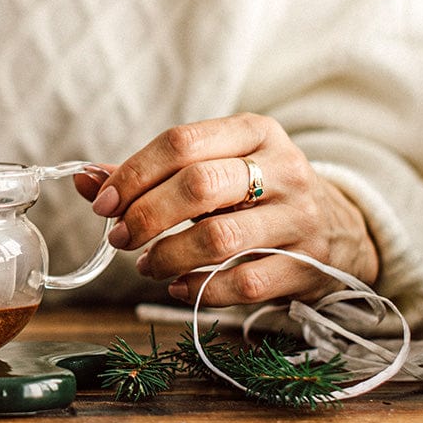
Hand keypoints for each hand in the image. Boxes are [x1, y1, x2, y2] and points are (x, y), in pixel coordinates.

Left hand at [76, 113, 379, 307]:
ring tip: (146, 265)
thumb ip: (148, 173)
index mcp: (253, 131)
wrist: (339, 225)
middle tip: (120, 238)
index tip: (103, 203)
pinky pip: (245, 283)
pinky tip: (179, 287)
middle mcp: (282, 167)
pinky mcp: (310, 264)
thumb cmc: (255, 192)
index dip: (133, 174)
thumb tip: (83, 179)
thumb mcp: (213, 166)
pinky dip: (201, 290)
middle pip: (198, 186)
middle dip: (146, 216)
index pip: (181, 142)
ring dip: (168, 256)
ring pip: (219, 238)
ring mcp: (300, 217)